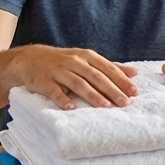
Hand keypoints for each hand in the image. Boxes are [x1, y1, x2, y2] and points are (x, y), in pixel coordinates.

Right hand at [16, 45, 137, 109]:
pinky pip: (54, 91)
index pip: (107, 68)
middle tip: (124, 102)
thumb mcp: (86, 59)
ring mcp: (58, 71)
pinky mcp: (44, 81)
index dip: (121, 80)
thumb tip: (134, 72)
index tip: (134, 92)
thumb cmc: (64, 62)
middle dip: (111, 89)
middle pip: (95, 76)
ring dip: (92, 95)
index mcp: (86, 56)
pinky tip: (71, 107)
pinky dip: (62, 99)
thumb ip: (109, 66)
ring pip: (78, 83)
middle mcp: (74, 62)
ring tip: (105, 106)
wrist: (30, 59)